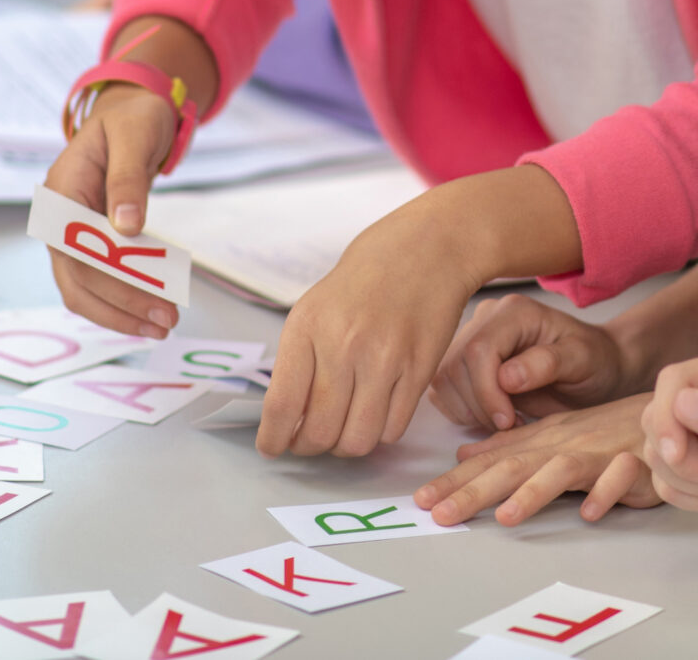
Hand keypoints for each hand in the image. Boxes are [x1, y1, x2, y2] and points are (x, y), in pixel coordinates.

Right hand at [41, 86, 183, 337]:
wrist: (129, 111)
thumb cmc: (132, 119)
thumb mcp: (134, 136)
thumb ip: (127, 179)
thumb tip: (126, 226)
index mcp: (61, 193)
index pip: (81, 252)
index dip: (117, 283)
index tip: (159, 299)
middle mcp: (56, 220)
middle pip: (78, 279)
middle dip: (123, 305)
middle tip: (168, 321)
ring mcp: (67, 234)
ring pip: (82, 288)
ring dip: (118, 312)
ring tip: (162, 324)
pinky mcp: (85, 241)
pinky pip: (94, 279)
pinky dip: (119, 299)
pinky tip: (148, 310)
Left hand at [257, 201, 479, 457]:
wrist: (424, 249)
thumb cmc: (363, 280)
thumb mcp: (314, 308)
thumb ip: (298, 360)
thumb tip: (286, 419)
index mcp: (308, 328)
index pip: (281, 405)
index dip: (273, 438)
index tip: (273, 447)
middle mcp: (344, 346)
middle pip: (319, 432)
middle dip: (308, 447)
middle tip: (308, 442)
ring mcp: (385, 360)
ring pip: (358, 440)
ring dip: (344, 447)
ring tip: (342, 432)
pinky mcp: (419, 370)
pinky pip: (393, 430)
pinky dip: (379, 433)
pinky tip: (373, 414)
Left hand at [415, 394, 657, 526]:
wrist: (662, 414)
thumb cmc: (603, 431)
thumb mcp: (551, 435)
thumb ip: (509, 447)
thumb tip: (462, 457)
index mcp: (540, 442)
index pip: (490, 462)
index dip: (454, 481)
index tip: (421, 502)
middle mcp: (562, 446)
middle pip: (513, 467)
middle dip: (474, 491)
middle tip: (440, 515)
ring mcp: (597, 454)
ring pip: (560, 471)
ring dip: (533, 493)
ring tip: (505, 516)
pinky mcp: (633, 465)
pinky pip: (618, 478)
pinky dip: (604, 493)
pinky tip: (588, 513)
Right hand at [429, 294, 632, 433]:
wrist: (594, 367)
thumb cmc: (594, 361)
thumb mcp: (583, 360)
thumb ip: (548, 363)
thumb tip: (506, 377)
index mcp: (515, 312)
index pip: (478, 350)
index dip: (486, 391)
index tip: (508, 420)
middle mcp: (486, 318)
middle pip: (455, 367)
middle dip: (479, 406)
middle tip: (512, 425)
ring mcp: (471, 337)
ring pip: (443, 380)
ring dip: (470, 411)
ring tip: (508, 419)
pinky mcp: (463, 360)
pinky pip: (443, 389)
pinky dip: (463, 410)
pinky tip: (494, 414)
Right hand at [640, 358, 697, 545]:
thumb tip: (681, 401)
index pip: (674, 380)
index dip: (666, 413)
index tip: (676, 450)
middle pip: (655, 417)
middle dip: (680, 455)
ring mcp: (695, 437)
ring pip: (654, 453)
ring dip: (687, 478)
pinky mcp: (689, 469)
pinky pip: (661, 482)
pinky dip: (687, 496)